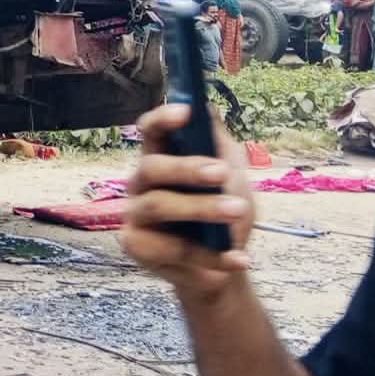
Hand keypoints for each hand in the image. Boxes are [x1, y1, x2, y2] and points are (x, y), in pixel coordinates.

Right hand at [120, 104, 255, 299]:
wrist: (223, 269)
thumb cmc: (222, 216)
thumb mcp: (231, 177)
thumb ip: (219, 145)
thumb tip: (207, 107)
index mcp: (161, 160)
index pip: (151, 132)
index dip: (163, 119)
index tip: (186, 111)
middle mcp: (141, 184)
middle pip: (151, 167)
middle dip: (187, 168)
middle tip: (223, 172)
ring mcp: (135, 215)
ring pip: (159, 205)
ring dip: (202, 208)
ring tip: (239, 212)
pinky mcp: (137, 247)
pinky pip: (172, 249)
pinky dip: (211, 255)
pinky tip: (239, 258)